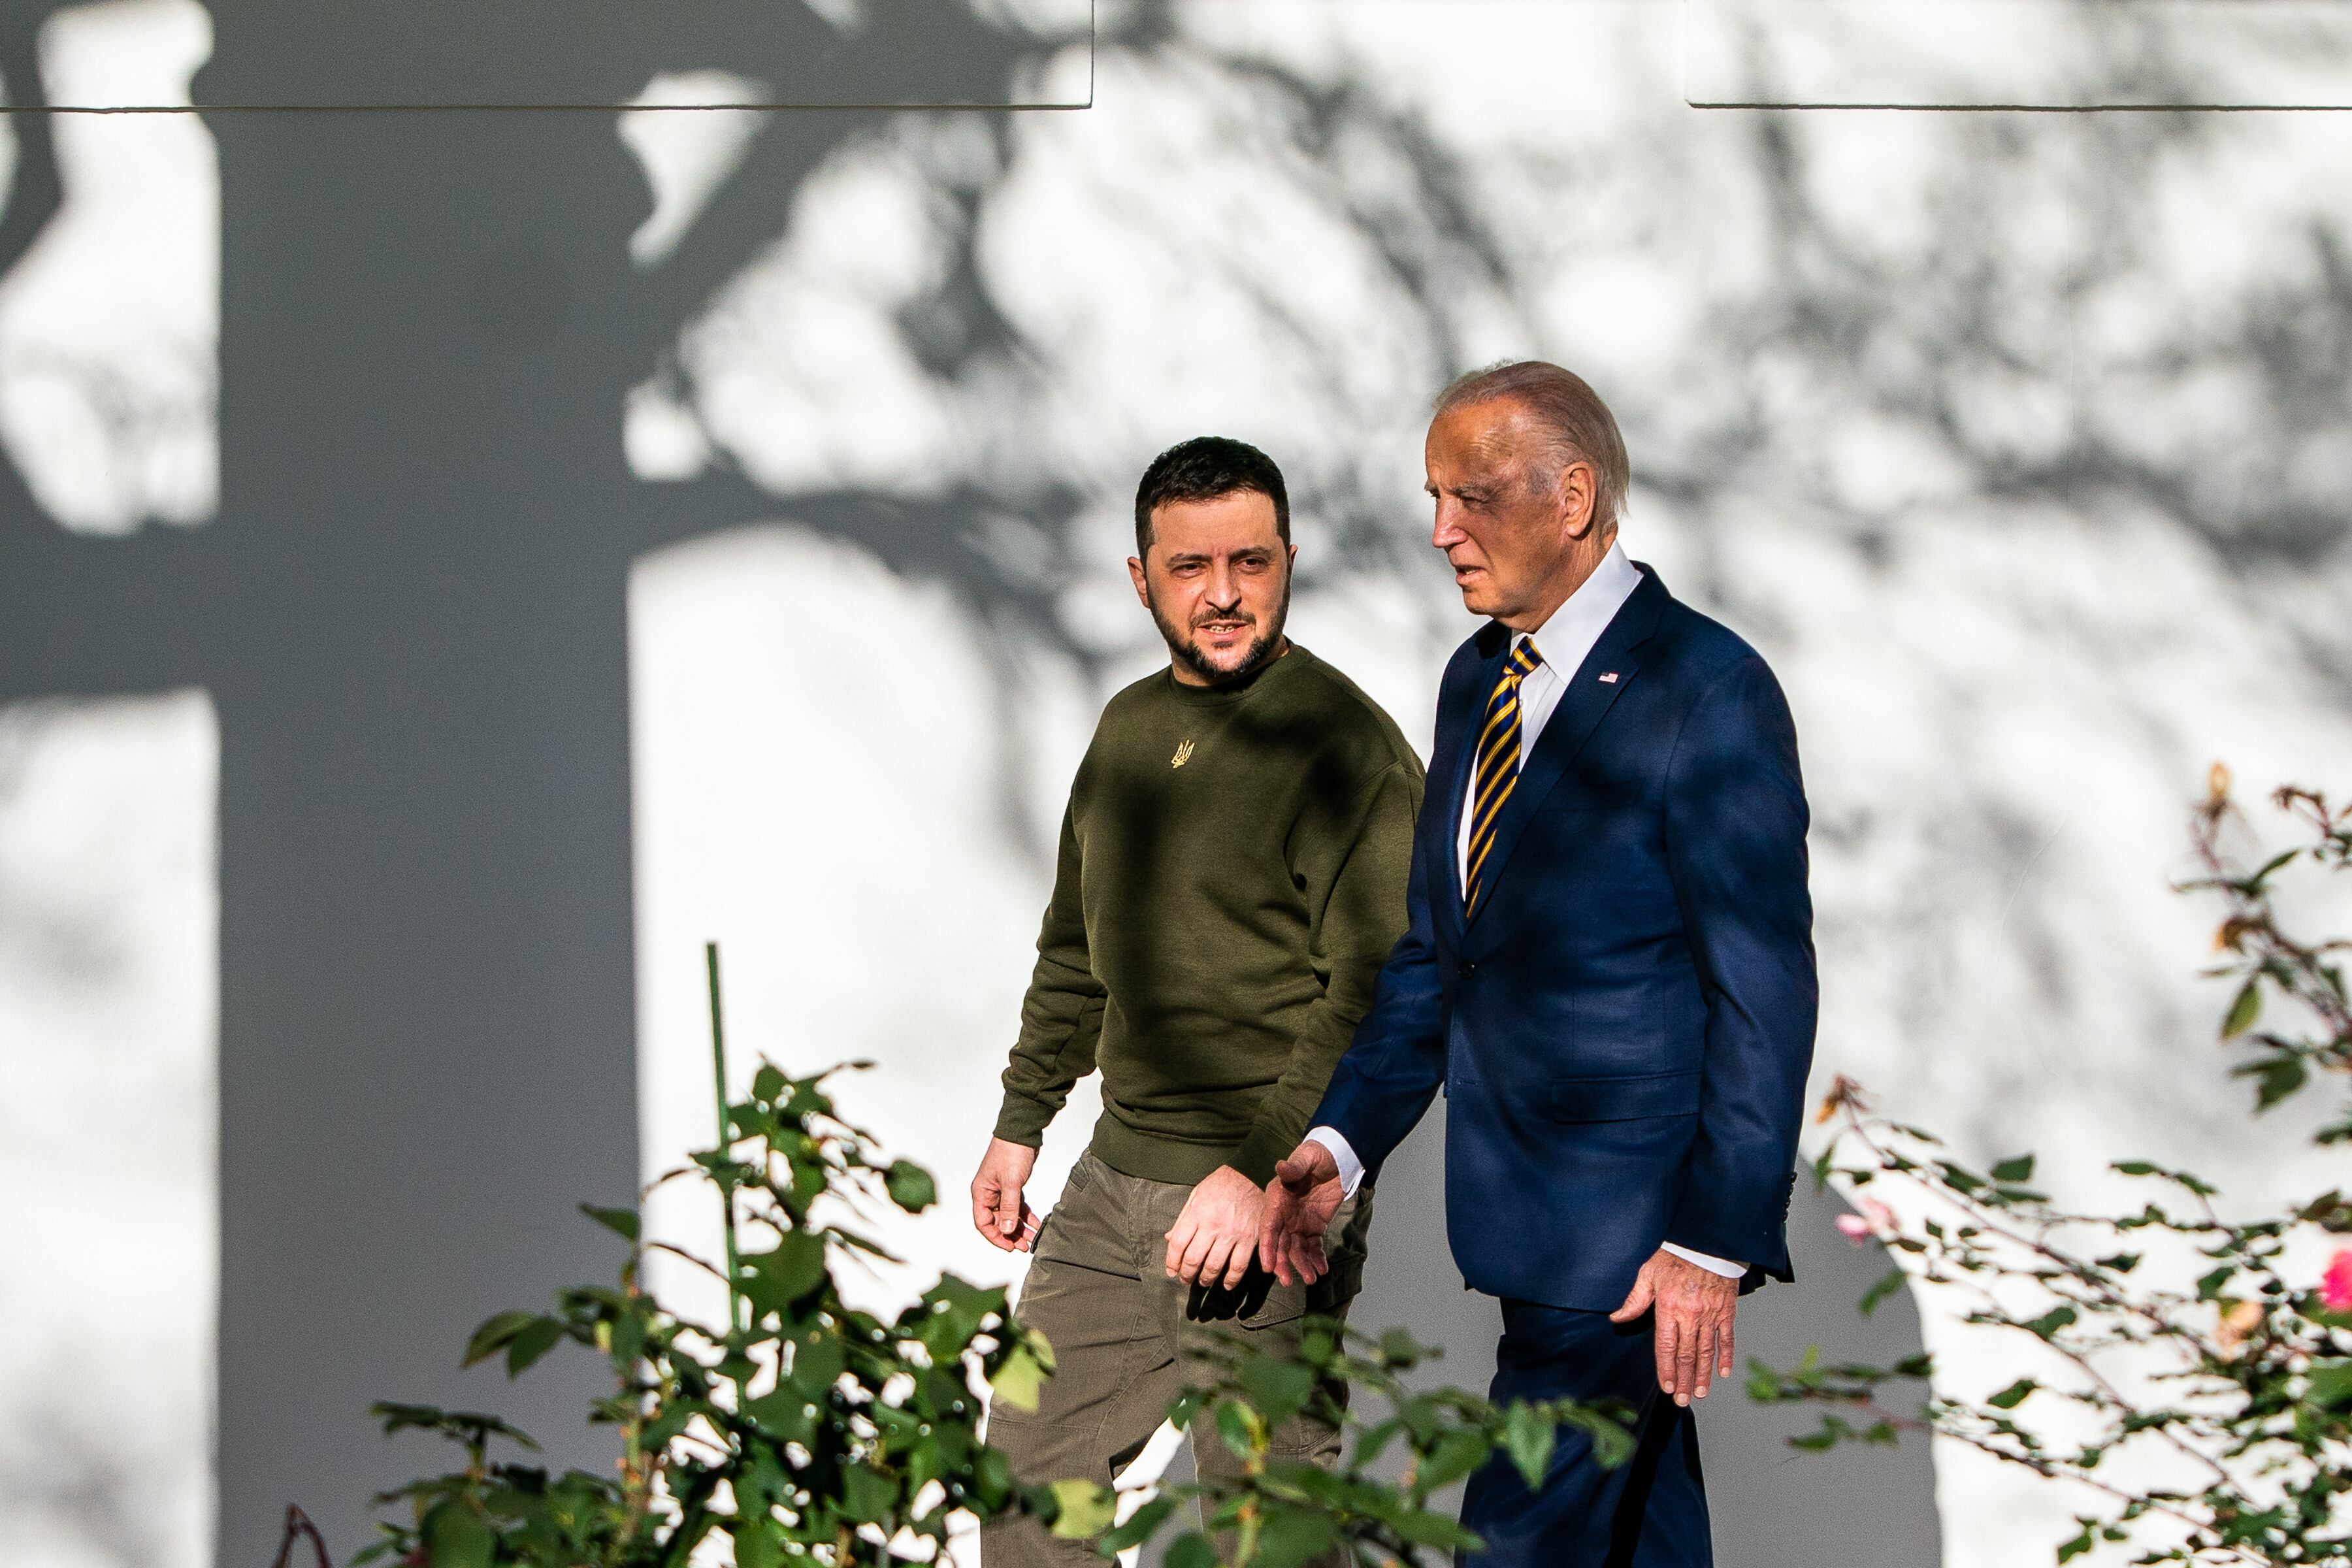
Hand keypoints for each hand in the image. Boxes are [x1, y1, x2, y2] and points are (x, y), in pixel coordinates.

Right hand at [969, 1137, 1040, 1252]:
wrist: (1022, 1132)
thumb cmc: (1011, 1153)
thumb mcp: (1011, 1182)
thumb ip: (1009, 1208)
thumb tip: (1006, 1231)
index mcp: (981, 1192)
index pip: (983, 1223)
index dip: (995, 1237)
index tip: (1010, 1247)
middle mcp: (988, 1193)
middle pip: (996, 1222)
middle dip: (1010, 1235)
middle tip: (1024, 1246)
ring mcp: (1000, 1190)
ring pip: (1008, 1215)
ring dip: (1019, 1227)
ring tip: (1031, 1238)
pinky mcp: (1012, 1186)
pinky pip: (1017, 1206)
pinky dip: (1025, 1215)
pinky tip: (1035, 1223)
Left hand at [1163, 1166, 1265, 1286]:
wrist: (1250, 1173)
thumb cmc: (1221, 1183)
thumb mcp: (1196, 1195)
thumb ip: (1183, 1219)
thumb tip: (1168, 1238)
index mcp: (1197, 1213)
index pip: (1177, 1244)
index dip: (1172, 1261)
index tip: (1171, 1270)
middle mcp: (1212, 1225)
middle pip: (1193, 1259)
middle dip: (1187, 1274)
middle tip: (1186, 1279)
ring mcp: (1231, 1233)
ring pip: (1214, 1266)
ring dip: (1206, 1279)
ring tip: (1203, 1281)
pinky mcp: (1249, 1238)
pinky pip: (1238, 1266)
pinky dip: (1231, 1280)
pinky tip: (1226, 1284)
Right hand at [1257, 1141, 1343, 1286]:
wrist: (1336, 1157)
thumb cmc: (1316, 1155)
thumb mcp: (1305, 1158)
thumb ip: (1293, 1167)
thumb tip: (1280, 1166)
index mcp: (1277, 1199)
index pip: (1268, 1227)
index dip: (1267, 1247)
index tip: (1267, 1266)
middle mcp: (1285, 1215)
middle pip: (1280, 1243)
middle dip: (1282, 1263)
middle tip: (1287, 1281)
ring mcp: (1299, 1222)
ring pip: (1296, 1249)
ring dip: (1302, 1264)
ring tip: (1311, 1278)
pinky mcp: (1315, 1226)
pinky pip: (1314, 1246)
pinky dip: (1317, 1258)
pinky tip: (1322, 1269)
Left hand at [1609, 1249, 1738, 1405]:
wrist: (1707, 1241)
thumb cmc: (1674, 1255)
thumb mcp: (1648, 1273)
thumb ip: (1634, 1299)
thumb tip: (1617, 1318)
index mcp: (1668, 1307)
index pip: (1665, 1347)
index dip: (1665, 1369)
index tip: (1665, 1387)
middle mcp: (1690, 1315)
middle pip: (1686, 1355)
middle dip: (1682, 1380)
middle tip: (1681, 1400)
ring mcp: (1710, 1315)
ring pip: (1706, 1351)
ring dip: (1703, 1375)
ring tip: (1699, 1393)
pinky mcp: (1726, 1311)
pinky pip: (1726, 1338)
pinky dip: (1726, 1356)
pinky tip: (1723, 1373)